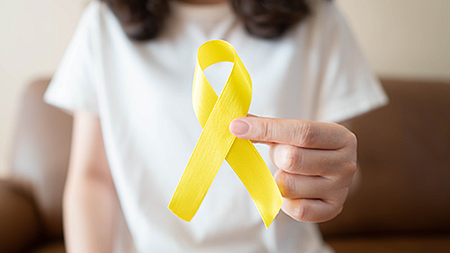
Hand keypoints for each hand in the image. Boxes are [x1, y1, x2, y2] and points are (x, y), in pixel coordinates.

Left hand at [229, 116, 356, 221]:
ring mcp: (340, 190)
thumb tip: (237, 124)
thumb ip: (268, 128)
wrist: (332, 173)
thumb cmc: (308, 148)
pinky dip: (284, 201)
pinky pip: (295, 210)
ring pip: (288, 186)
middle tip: (279, 155)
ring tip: (288, 173)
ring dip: (278, 179)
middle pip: (293, 159)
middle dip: (275, 156)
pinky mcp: (332, 211)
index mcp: (341, 138)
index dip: (266, 128)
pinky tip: (290, 191)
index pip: (302, 132)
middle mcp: (346, 164)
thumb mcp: (295, 133)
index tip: (237, 126)